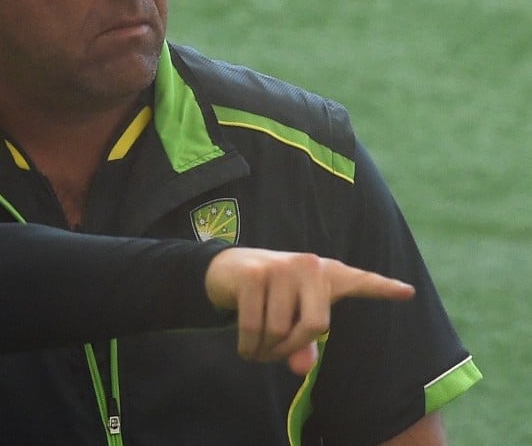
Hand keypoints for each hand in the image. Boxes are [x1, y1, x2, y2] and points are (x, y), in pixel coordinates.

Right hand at [204, 248, 414, 374]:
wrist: (226, 268)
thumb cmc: (269, 297)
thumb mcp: (291, 318)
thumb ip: (303, 345)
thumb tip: (300, 368)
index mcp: (325, 274)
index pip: (359, 281)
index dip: (382, 289)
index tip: (408, 293)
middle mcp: (308, 265)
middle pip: (315, 326)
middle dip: (291, 348)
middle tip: (274, 355)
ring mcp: (280, 267)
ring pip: (279, 330)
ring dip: (265, 350)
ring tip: (257, 350)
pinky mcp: (254, 275)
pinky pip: (253, 326)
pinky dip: (248, 346)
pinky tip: (245, 349)